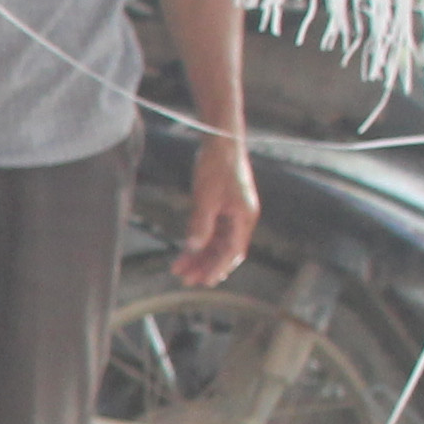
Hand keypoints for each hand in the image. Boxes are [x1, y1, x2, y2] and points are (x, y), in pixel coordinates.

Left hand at [176, 133, 258, 287]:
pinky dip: (197, 242)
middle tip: (186, 281)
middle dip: (206, 266)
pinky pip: (210, 232)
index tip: (204, 281)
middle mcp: (241, 219)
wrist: (220, 142)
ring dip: (199, 257)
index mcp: (244, 218)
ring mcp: (232, 214)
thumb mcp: (206, 197)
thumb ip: (200, 224)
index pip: (232, 251)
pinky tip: (184, 252)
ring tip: (179, 270)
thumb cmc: (217, 166)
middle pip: (224, 251)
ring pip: (216, 243)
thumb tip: (194, 247)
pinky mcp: (221, 208)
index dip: (218, 267)